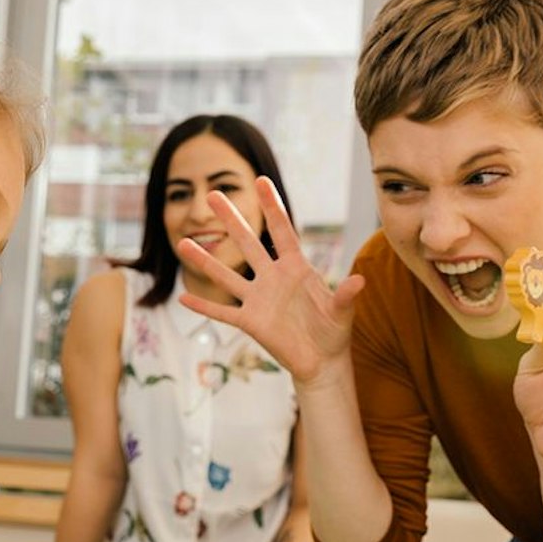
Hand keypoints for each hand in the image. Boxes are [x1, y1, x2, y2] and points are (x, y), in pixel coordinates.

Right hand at [175, 177, 363, 386]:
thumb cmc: (334, 331)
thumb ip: (346, 296)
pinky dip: (204, 307)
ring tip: (182, 242)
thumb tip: (360, 280)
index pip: (281, 231)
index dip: (272, 206)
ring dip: (205, 260)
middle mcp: (273, 278)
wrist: (322, 360)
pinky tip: (183, 298)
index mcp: (296, 268)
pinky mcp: (250, 322)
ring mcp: (258, 299)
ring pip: (226, 276)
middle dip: (230, 219)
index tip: (261, 180)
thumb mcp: (342, 312)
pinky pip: (222, 312)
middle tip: (211, 195)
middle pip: (247, 243)